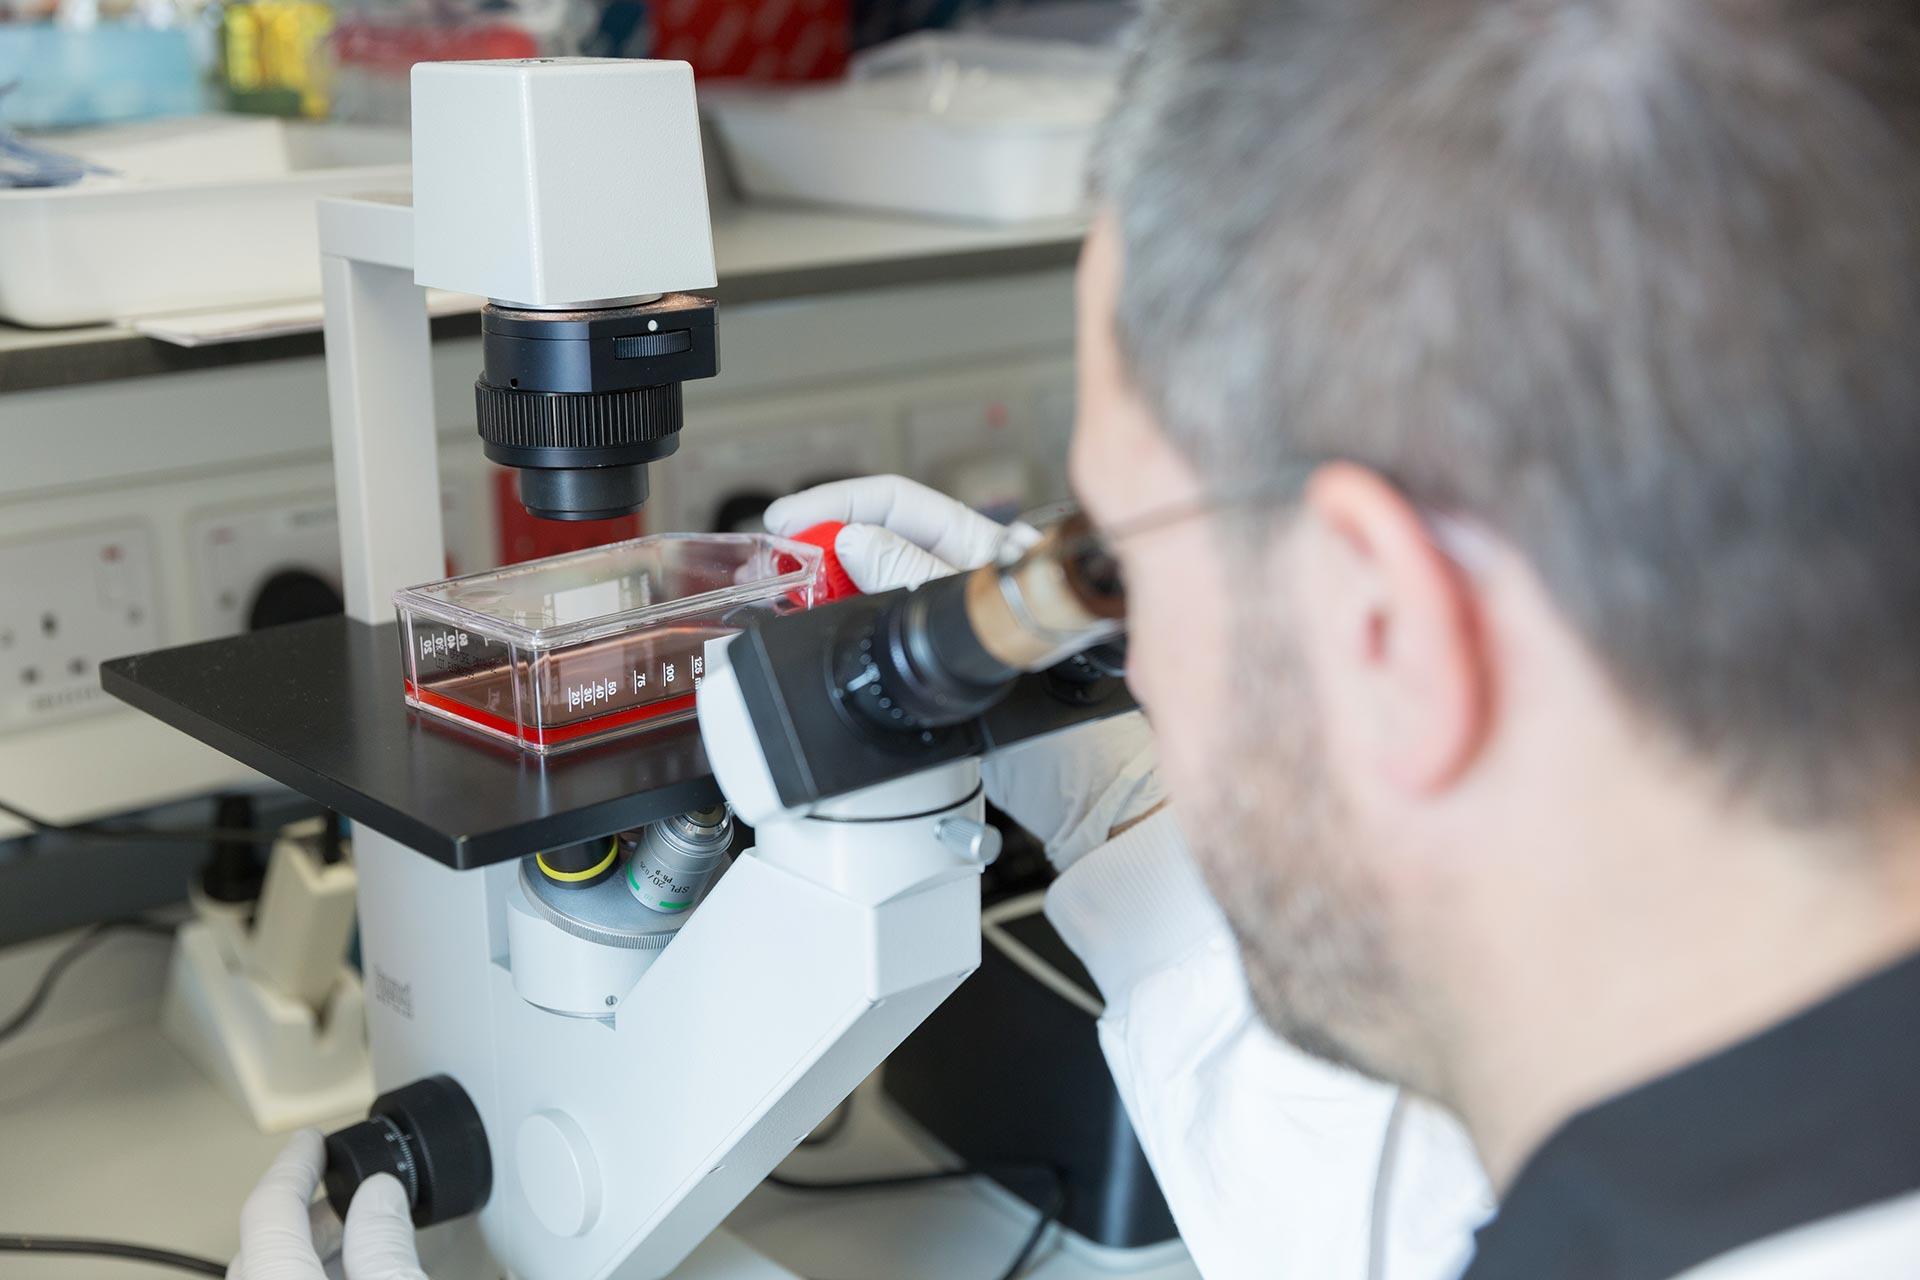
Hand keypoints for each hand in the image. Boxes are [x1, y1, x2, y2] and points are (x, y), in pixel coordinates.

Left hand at [228, 1130, 427, 1279]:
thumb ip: (385, 1244)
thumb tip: (380, 1194)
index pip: (270, 1210)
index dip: (294, 1164)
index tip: (311, 1141)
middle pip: (263, 1244)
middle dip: (308, 1210)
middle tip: (346, 1188)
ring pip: (265, 1273)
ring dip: (307, 1249)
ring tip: (354, 1236)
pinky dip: (303, 1276)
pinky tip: (345, 1276)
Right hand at [764, 476, 1164, 870]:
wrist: (1072, 774)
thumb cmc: (1052, 695)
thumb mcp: (966, 619)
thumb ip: (909, 576)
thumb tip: (854, 541)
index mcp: (982, 548)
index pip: (900, 501)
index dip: (841, 502)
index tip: (793, 520)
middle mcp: (961, 575)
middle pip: (877, 535)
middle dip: (823, 539)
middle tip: (779, 558)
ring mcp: (941, 616)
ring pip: (869, 580)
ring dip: (826, 582)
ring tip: (789, 591)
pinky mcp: (927, 657)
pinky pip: (874, 624)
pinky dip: (840, 620)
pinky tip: (817, 624)